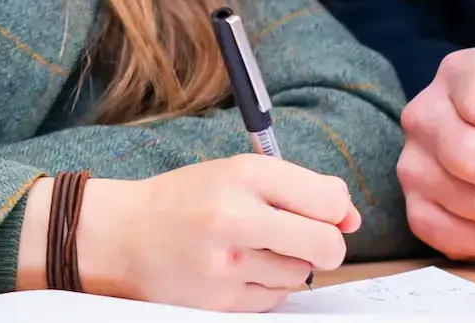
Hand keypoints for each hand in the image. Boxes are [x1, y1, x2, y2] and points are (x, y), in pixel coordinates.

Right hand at [46, 156, 361, 310]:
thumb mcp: (238, 173)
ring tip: (254, 248)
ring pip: (300, 274)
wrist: (124, 235)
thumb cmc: (187, 200)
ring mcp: (228, 264)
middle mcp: (237, 217)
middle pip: (326, 245)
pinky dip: (267, 286)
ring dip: (290, 264)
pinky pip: (274, 299)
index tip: (327, 213)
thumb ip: (299, 189)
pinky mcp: (220, 300)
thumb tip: (350, 218)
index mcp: (245, 174)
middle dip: (327, 245)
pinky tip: (240, 268)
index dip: (337, 210)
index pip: (329, 199)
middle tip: (308, 239)